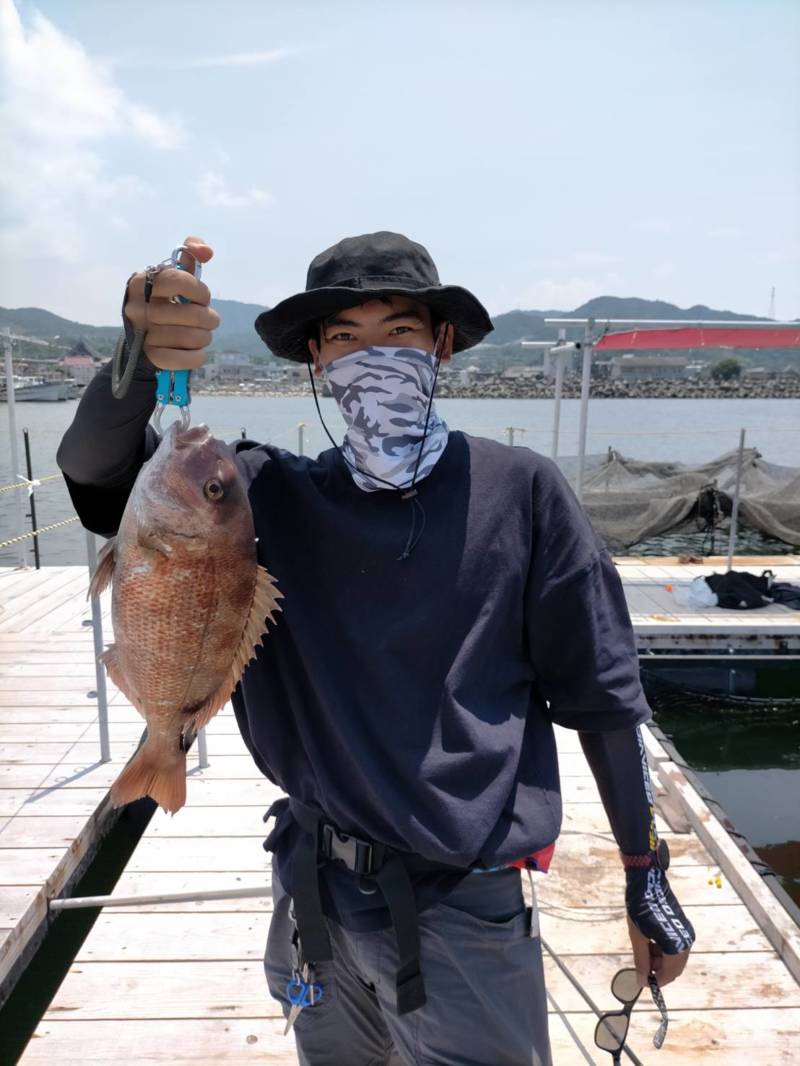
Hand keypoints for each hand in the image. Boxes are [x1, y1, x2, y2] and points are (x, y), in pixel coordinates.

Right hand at [123, 235, 218, 370]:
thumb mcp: (172, 277)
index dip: (200, 290)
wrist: (141, 338)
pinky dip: (198, 355)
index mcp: (142, 283)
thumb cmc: (165, 301)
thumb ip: (189, 257)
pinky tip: (195, 350)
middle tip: (208, 320)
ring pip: (193, 337)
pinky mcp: (153, 357)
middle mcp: (138, 308)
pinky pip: (188, 358)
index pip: (178, 280)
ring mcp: (143, 335)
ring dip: (205, 337)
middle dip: (209, 318)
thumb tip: (206, 251)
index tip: (202, 297)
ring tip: (201, 334)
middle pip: (192, 314)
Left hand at [627, 915, 690, 987]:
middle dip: (658, 970)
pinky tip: (651, 942)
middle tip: (641, 964)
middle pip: (674, 968)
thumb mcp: (638, 938)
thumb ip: (641, 962)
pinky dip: (664, 950)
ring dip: (660, 960)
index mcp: (677, 947)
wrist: (647, 883)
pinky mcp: (684, 927)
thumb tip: (641, 981)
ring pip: (675, 958)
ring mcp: (686, 934)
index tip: (642, 980)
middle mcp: (686, 942)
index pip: (669, 974)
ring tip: (644, 949)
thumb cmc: (640, 910)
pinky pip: (676, 947)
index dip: (655, 981)